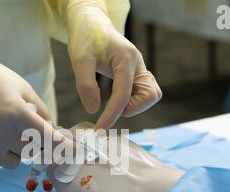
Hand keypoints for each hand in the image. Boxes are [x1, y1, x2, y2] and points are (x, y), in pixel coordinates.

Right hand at [0, 71, 56, 170]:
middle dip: (37, 145)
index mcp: (17, 113)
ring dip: (16, 154)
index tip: (75, 153)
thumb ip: (41, 111)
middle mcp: (1, 131)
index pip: (49, 139)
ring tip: (8, 136)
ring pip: (12, 163)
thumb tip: (53, 133)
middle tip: (31, 132)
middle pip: (33, 153)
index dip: (64, 148)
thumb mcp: (23, 88)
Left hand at [66, 1, 161, 128]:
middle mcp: (137, 64)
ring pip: (151, 95)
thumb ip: (85, 85)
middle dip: (131, 109)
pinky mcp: (136, 73)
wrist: (91, 23)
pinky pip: (144, 92)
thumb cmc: (85, 38)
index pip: (122, 95)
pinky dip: (134, 101)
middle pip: (150, 95)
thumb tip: (94, 110)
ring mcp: (139, 68)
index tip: (99, 129)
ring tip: (113, 106)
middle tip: (110, 111)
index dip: (111, 115)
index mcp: (125, 59)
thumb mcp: (79, 59)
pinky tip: (116, 101)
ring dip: (135, 106)